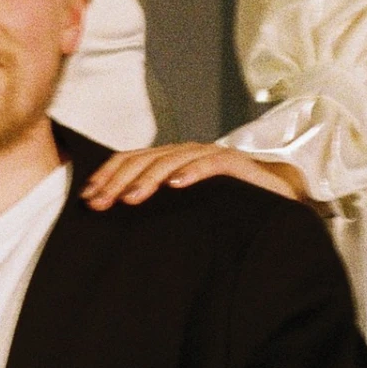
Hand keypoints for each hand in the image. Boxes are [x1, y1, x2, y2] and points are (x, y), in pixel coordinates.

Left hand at [81, 143, 309, 210]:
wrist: (278, 194)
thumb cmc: (229, 202)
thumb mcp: (186, 205)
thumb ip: (158, 204)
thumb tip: (119, 215)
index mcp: (171, 160)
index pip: (131, 159)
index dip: (108, 175)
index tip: (87, 197)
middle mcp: (186, 153)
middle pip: (145, 159)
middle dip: (118, 181)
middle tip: (100, 203)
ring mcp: (210, 155)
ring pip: (172, 160)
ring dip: (148, 179)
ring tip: (130, 198)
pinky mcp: (236, 165)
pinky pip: (211, 164)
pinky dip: (193, 173)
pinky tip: (177, 185)